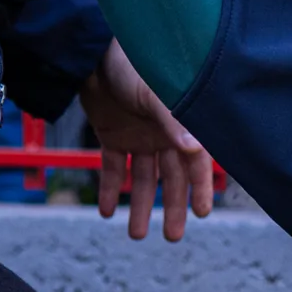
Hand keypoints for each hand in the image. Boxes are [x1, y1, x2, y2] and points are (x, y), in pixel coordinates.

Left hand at [77, 40, 215, 241]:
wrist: (91, 53)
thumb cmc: (131, 64)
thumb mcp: (155, 93)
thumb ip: (174, 120)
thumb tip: (196, 150)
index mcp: (180, 124)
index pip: (195, 163)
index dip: (199, 189)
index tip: (201, 214)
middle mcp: (163, 134)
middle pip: (171, 179)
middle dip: (172, 208)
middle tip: (173, 238)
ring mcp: (138, 137)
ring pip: (143, 179)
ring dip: (140, 206)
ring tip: (136, 235)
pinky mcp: (112, 136)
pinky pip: (112, 167)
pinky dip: (109, 188)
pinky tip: (105, 211)